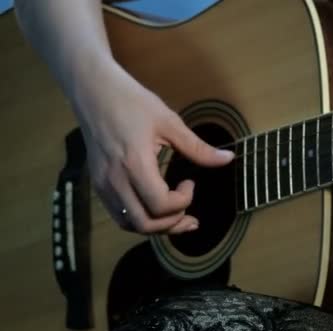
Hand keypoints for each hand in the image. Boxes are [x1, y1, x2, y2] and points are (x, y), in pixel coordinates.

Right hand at [72, 61, 233, 234]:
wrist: (93, 91)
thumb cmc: (132, 102)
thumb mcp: (169, 122)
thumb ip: (198, 148)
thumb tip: (229, 159)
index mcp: (135, 164)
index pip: (161, 204)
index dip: (183, 201)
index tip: (190, 182)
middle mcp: (115, 180)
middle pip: (145, 224)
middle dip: (172, 224)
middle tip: (189, 212)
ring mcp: (103, 185)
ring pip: (130, 224)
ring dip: (156, 226)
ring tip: (177, 217)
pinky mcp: (97, 185)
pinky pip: (119, 215)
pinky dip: (140, 220)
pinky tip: (155, 210)